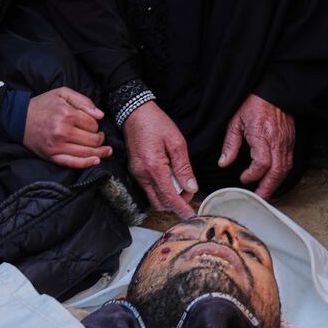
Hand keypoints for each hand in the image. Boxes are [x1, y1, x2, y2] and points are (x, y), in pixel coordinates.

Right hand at [23, 87, 110, 168]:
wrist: (19, 118)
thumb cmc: (43, 105)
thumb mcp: (62, 93)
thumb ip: (83, 101)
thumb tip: (100, 115)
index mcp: (67, 114)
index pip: (92, 124)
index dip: (95, 124)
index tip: (92, 124)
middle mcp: (63, 132)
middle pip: (92, 140)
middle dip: (100, 138)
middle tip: (99, 136)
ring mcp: (58, 146)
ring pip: (87, 152)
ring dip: (100, 152)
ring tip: (106, 150)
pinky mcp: (52, 156)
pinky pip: (73, 163)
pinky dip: (86, 163)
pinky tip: (96, 160)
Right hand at [123, 102, 198, 216]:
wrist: (135, 112)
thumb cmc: (156, 123)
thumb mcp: (177, 142)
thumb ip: (184, 167)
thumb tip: (191, 187)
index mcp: (154, 167)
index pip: (169, 197)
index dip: (181, 208)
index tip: (191, 215)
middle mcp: (142, 174)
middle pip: (160, 203)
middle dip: (176, 204)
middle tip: (190, 194)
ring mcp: (137, 174)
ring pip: (153, 198)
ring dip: (168, 198)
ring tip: (181, 186)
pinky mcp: (135, 171)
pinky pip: (148, 189)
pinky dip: (160, 190)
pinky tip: (170, 180)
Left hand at [218, 94, 294, 198]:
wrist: (272, 91)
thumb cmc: (253, 103)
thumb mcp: (235, 122)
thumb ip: (230, 144)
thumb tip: (224, 163)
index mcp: (262, 135)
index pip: (262, 163)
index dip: (253, 175)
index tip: (243, 178)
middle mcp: (277, 141)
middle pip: (277, 171)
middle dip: (268, 188)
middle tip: (259, 198)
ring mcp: (286, 141)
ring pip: (285, 169)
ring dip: (276, 183)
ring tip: (266, 193)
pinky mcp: (291, 141)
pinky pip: (289, 162)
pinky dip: (282, 174)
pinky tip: (274, 179)